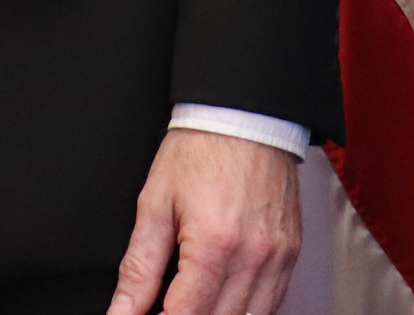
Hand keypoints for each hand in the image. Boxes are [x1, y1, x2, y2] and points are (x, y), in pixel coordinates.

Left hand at [107, 130, 300, 314]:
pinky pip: (272, 302)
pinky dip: (247, 310)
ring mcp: (278, 258)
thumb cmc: (200, 151)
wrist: (244, 117)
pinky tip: (224, 300)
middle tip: (166, 308)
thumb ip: (138, 267)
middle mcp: (253, 257)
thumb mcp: (155, 204)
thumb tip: (122, 309)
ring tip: (192, 302)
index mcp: (215, 244)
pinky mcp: (291, 253)